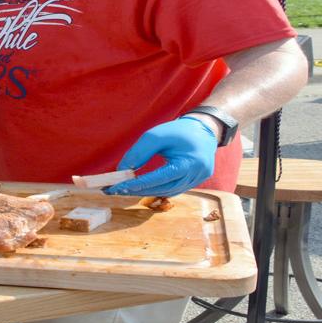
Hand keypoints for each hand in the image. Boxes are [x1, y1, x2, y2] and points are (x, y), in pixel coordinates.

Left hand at [103, 116, 217, 197]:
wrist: (205, 130)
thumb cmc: (180, 130)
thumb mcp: (157, 135)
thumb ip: (139, 152)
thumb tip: (122, 170)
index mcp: (188, 163)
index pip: (158, 178)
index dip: (136, 185)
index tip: (117, 187)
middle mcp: (195, 176)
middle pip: (161, 189)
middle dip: (136, 191)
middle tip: (115, 190)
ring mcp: (197, 181)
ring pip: (166, 192)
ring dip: (145, 191)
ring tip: (126, 188)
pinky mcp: (195, 183)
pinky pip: (173, 190)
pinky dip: (157, 189)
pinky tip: (143, 186)